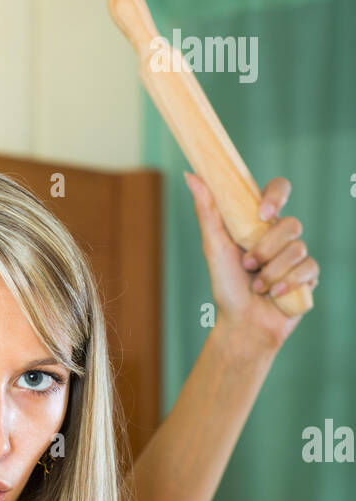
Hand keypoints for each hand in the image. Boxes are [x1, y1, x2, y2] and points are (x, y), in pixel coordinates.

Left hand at [184, 171, 318, 349]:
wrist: (241, 324)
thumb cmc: (226, 286)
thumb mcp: (214, 247)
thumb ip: (207, 211)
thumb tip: (192, 176)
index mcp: (260, 223)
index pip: (278, 190)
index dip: (276, 195)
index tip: (263, 213)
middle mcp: (281, 235)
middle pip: (290, 224)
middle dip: (266, 249)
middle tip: (248, 265)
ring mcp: (296, 255)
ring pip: (298, 248)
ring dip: (272, 272)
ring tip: (257, 286)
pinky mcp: (308, 276)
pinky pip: (309, 268)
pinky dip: (288, 283)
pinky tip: (275, 294)